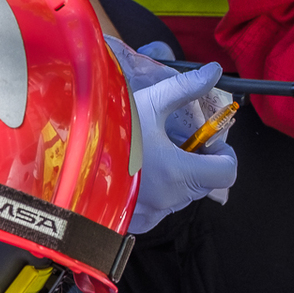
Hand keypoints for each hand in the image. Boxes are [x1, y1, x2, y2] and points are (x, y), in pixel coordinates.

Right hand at [125, 62, 238, 233]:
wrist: (67, 159)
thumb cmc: (109, 130)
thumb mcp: (150, 102)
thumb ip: (186, 88)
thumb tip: (213, 71)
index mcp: (180, 173)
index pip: (227, 173)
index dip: (225, 154)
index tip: (211, 141)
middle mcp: (169, 199)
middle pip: (205, 183)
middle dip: (200, 161)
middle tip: (179, 141)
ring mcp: (151, 214)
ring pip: (182, 195)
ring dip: (178, 176)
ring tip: (155, 153)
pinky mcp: (134, 221)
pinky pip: (159, 209)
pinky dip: (157, 192)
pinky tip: (140, 174)